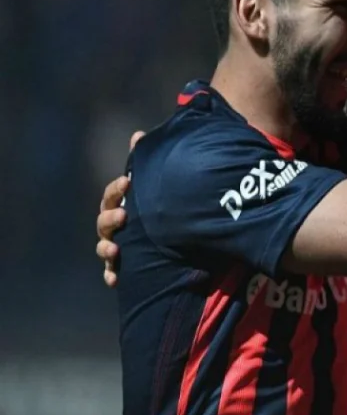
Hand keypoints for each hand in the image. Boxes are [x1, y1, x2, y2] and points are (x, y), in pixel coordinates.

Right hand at [95, 130, 142, 286]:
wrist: (173, 234)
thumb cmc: (156, 205)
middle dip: (110, 217)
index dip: (117, 189)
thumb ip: (144, 161)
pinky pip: (113, 272)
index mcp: (120, 203)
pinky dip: (112, 275)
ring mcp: (116, 245)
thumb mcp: (152, 184)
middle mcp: (114, 224)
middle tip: (123, 215)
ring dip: (106, 248)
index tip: (127, 182)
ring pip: (104, 247)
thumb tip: (138, 134)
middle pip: (104, 221)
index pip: (112, 194)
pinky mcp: (123, 266)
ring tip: (116, 249)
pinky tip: (115, 280)